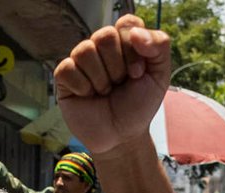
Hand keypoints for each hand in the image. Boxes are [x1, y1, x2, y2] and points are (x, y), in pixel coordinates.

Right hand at [54, 16, 172, 156]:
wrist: (122, 137)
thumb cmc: (138, 106)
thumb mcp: (159, 76)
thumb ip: (159, 45)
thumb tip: (135, 33)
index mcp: (124, 42)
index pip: (125, 24)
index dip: (132, 49)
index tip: (137, 73)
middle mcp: (101, 47)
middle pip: (105, 36)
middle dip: (117, 67)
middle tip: (119, 85)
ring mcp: (81, 61)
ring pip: (85, 50)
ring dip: (101, 79)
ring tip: (105, 92)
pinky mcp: (64, 77)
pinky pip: (68, 68)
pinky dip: (82, 86)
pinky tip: (88, 96)